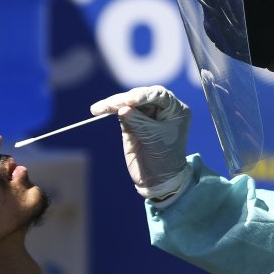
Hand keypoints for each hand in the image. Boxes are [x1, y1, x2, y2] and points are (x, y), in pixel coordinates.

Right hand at [91, 85, 191, 199]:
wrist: (158, 179)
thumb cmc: (164, 157)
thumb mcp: (154, 137)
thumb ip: (139, 121)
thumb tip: (122, 108)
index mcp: (174, 109)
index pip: (158, 95)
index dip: (143, 95)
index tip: (130, 101)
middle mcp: (161, 109)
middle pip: (141, 97)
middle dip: (124, 99)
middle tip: (110, 105)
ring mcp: (145, 115)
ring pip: (128, 103)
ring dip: (114, 104)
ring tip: (99, 109)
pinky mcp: (132, 122)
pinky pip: (120, 112)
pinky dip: (110, 110)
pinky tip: (101, 110)